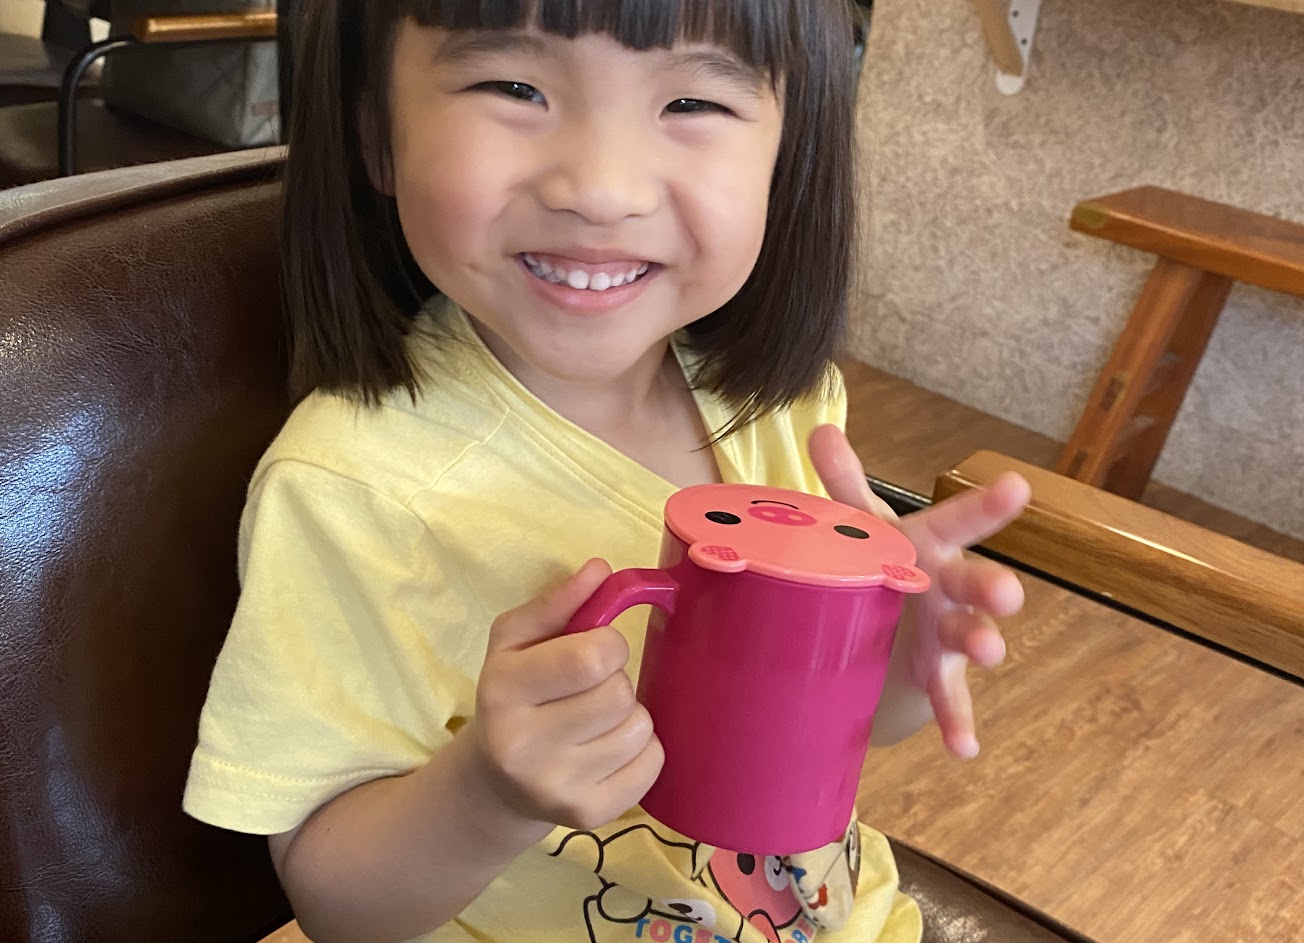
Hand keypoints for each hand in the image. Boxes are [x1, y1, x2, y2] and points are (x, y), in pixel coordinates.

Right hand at [469, 559, 664, 830]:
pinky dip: (641, 751)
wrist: (495, 782)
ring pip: (640, 729)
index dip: (608, 645)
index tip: (595, 651)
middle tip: (589, 691)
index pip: (591, 658)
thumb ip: (557, 602)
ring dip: (629, 716)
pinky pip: (652, 765)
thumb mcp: (515, 642)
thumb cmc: (513, 696)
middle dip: (615, 682)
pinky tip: (607, 750)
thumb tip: (601, 570)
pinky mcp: (588, 817)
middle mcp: (522, 746)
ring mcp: (556, 788)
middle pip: (620, 694)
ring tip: (596, 721)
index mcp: (502, 691)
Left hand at [809, 425, 1030, 757]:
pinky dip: (958, 721)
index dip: (986, 506)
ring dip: (984, 642)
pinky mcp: (936, 674)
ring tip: (992, 651)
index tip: (1018, 486)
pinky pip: (950, 698)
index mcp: (929, 543)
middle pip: (976, 581)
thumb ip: (847, 481)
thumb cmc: (885, 562)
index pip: (957, 520)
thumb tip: (821, 428)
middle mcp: (949, 585)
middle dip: (993, 586)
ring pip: (971, 636)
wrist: (891, 624)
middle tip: (1009, 594)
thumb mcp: (866, 524)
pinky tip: (963, 748)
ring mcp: (948, 633)